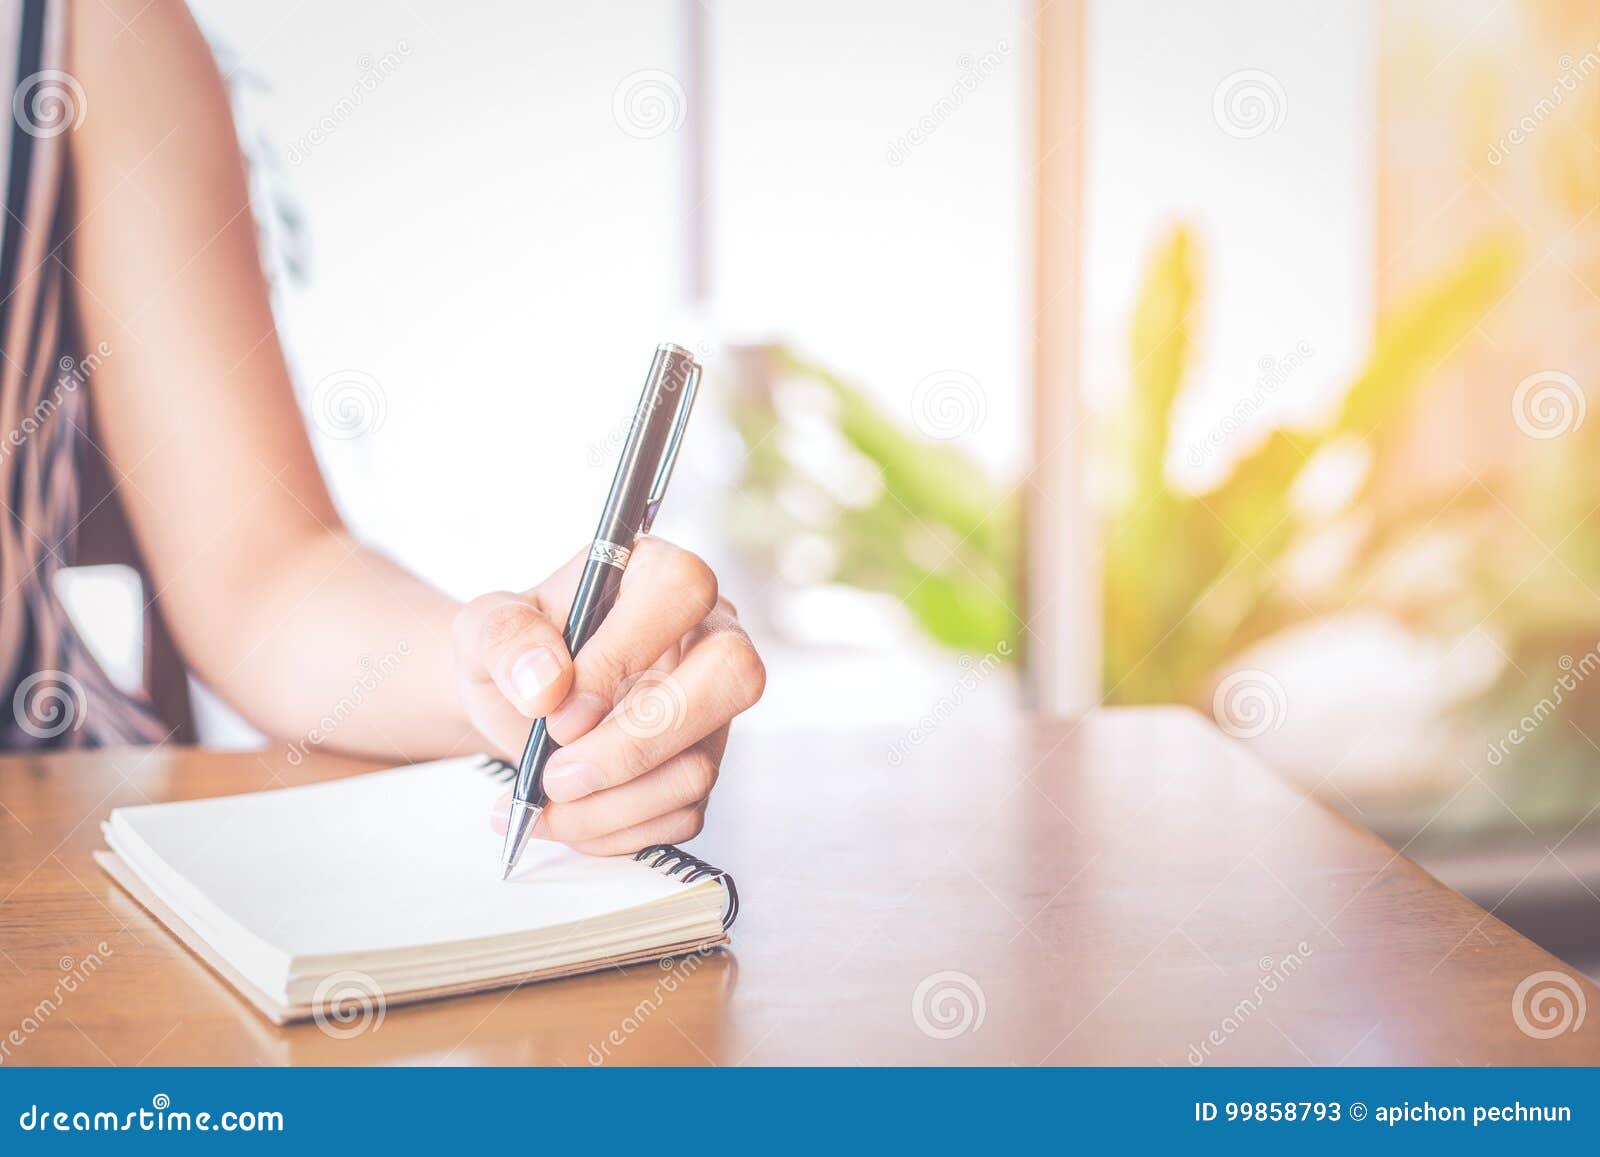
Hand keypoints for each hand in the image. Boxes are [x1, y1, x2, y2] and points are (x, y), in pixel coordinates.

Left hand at [453, 538, 764, 854]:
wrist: (519, 704)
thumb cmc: (515, 652)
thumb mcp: (483, 629)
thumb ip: (505, 638)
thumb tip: (546, 683)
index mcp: (656, 575)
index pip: (680, 591)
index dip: (623, 655)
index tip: (559, 711)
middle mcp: (705, 634)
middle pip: (731, 677)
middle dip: (634, 745)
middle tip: (558, 774)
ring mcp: (713, 707)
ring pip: (699, 766)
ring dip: (609, 803)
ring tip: (544, 799)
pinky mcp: (704, 763)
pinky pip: (682, 812)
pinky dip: (615, 828)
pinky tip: (570, 814)